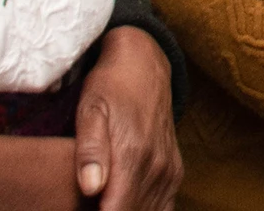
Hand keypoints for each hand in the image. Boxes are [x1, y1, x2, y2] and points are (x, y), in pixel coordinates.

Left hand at [73, 27, 182, 209]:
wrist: (144, 66)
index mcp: (133, 155)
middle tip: (89, 205)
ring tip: (103, 201)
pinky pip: (164, 207)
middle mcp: (156, 166)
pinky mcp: (174, 170)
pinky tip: (128, 204)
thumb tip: (91, 189)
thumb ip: (90, 150)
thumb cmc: (109, 87)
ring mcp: (169, 170)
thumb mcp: (90, 110)